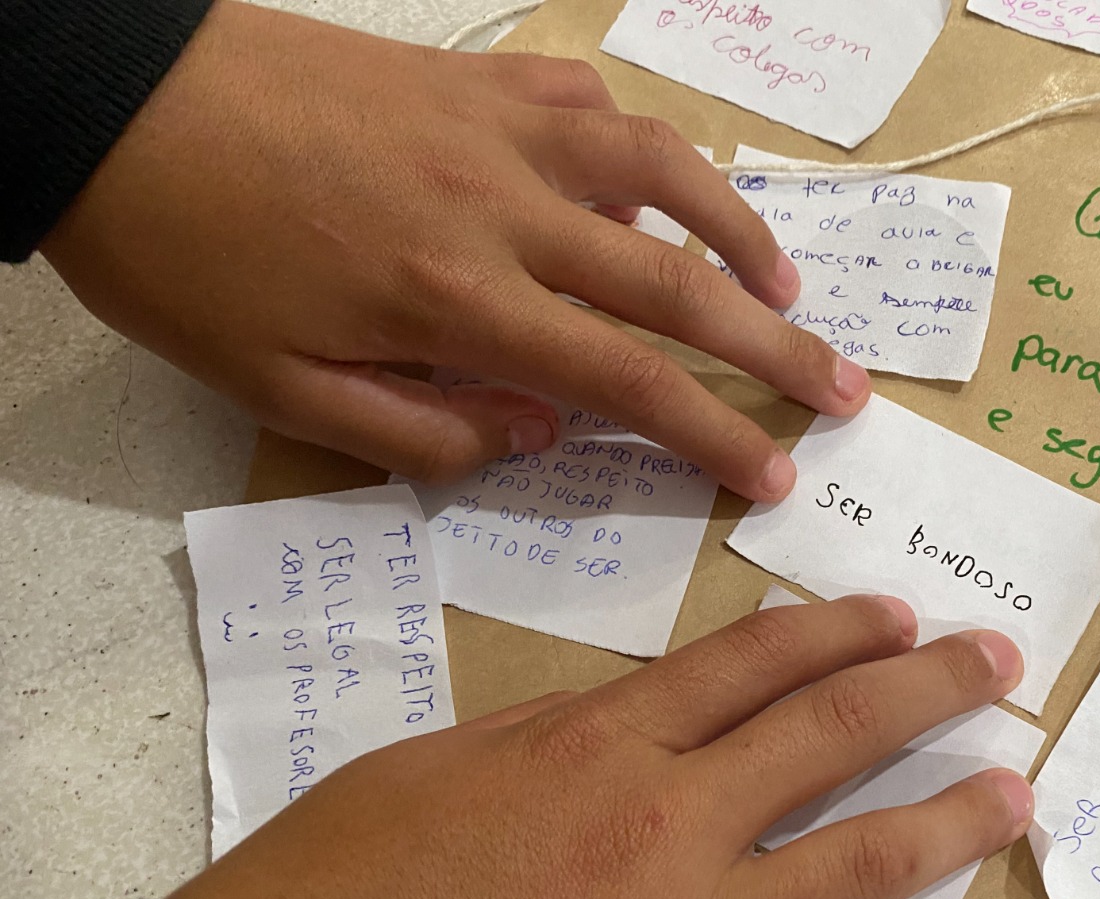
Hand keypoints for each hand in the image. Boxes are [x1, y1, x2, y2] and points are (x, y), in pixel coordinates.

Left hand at [41, 2, 867, 497]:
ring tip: (787, 287)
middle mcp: (505, 210)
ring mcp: (498, 131)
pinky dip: (648, 151)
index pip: (627, 383)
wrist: (111, 104)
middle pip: (676, 286)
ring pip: (662, 175)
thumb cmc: (184, 258)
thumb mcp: (280, 387)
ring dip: (741, 235)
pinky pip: (594, 105)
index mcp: (457, 301)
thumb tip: (541, 433)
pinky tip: (663, 186)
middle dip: (776, 350)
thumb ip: (426, 427)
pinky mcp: (477, 81)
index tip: (775, 475)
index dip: (715, 437)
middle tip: (846, 392)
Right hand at [171, 597, 1031, 898]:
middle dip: (926, 688)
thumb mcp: (425, 774)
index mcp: (596, 753)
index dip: (836, 632)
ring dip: (948, 826)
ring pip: (855, 871)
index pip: (750, 667)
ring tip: (1013, 794)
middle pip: (827, 740)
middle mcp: (666, 837)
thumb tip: (637, 723)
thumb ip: (549, 741)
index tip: (895, 616)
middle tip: (996, 665)